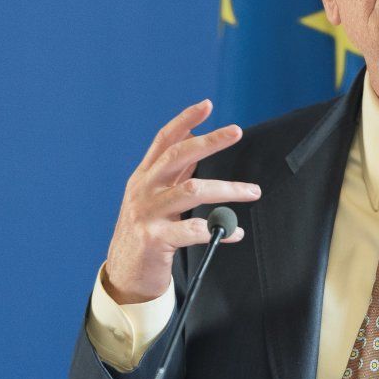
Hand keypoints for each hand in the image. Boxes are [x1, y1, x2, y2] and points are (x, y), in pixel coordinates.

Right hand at [103, 99, 259, 303]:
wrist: (124, 274)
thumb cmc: (146, 232)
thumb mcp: (155, 197)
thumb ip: (174, 173)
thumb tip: (196, 141)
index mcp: (144, 177)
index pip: (164, 140)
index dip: (185, 120)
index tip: (207, 105)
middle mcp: (143, 190)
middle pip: (178, 156)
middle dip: (209, 141)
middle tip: (237, 131)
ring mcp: (147, 213)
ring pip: (193, 190)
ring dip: (228, 189)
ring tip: (253, 191)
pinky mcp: (154, 239)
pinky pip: (194, 230)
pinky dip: (220, 229)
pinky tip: (235, 232)